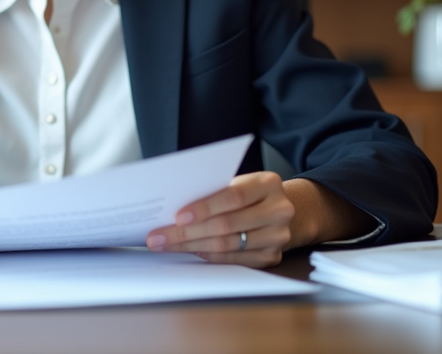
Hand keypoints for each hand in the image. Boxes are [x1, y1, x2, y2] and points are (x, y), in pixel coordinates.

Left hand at [145, 171, 293, 266]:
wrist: (283, 210)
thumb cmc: (250, 193)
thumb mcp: (240, 182)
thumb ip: (215, 190)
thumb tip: (172, 206)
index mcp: (268, 184)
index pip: (233, 197)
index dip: (204, 207)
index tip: (177, 217)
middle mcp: (278, 211)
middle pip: (226, 225)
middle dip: (187, 233)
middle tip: (159, 237)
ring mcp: (277, 237)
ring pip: (227, 246)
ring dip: (191, 247)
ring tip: (166, 245)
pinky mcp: (271, 257)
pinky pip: (232, 260)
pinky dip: (207, 256)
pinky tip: (188, 251)